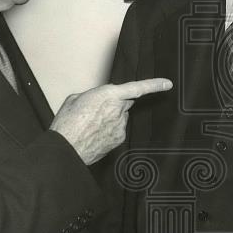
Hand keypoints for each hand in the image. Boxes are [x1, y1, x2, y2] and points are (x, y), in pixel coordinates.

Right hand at [50, 78, 171, 164]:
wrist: (65, 148)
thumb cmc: (67, 123)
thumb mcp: (75, 99)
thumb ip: (93, 95)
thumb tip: (97, 99)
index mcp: (108, 95)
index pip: (137, 88)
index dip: (154, 85)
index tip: (167, 84)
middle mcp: (118, 110)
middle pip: (125, 103)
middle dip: (116, 103)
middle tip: (96, 110)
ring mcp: (121, 126)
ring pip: (121, 117)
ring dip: (111, 118)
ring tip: (91, 124)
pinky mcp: (119, 139)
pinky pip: (118, 129)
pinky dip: (109, 130)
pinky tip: (94, 133)